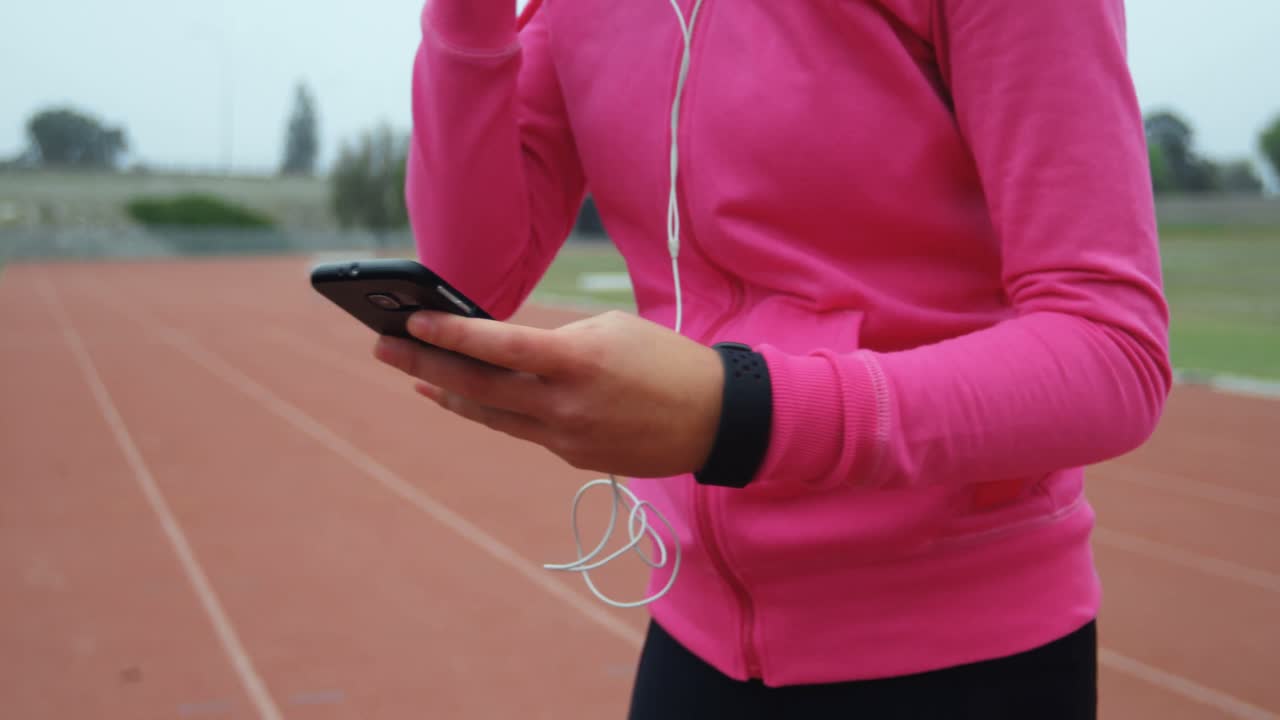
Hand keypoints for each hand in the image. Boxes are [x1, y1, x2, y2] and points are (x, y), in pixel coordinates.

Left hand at [373, 309, 723, 477]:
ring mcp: (566, 437)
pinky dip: (493, 412)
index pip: (498, 345)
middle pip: (477, 386)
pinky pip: (522, 430)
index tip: (411, 321)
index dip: (449, 334)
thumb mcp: (611, 331)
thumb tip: (507, 354)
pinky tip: (469, 399)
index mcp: (577, 361)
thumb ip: (555, 342)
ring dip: (448, 394)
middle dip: (423, 365)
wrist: (715, 419)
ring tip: (414, 378)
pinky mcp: (572, 457)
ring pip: (490, 415)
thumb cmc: (665, 361)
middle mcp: (564, 404)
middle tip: (383, 348)